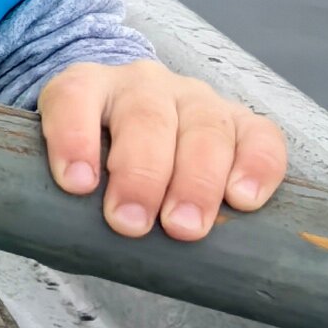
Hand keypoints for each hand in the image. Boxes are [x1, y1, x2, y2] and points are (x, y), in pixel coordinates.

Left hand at [37, 59, 285, 242]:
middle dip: (140, 175)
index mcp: (88, 88)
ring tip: (184, 228)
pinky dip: (256, 167)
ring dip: (195, 182)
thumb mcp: (71, 170)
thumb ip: (66, 197)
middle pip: (146, 119)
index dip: (73, 138)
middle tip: (131, 223)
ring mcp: (195, 99)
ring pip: (204, 129)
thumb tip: (71, 243)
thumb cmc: (97, 161)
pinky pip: (260, 136)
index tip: (76, 185)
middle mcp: (143, 85)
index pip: (74, 99)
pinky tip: (243, 200)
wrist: (137, 127)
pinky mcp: (242, 120)